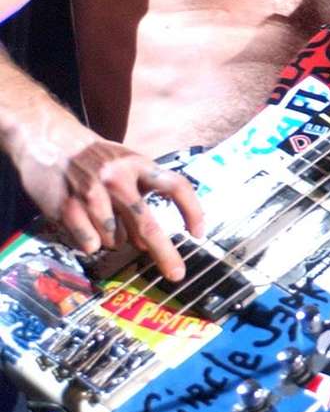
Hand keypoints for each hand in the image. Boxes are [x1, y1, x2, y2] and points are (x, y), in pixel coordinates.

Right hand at [5, 117, 202, 281]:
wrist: (47, 137)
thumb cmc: (95, 157)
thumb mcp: (126, 163)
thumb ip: (140, 195)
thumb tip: (146, 242)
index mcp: (138, 164)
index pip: (176, 186)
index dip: (192, 210)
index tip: (199, 233)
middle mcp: (118, 178)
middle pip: (147, 224)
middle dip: (164, 253)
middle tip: (177, 274)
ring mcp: (92, 193)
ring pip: (115, 239)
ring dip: (113, 240)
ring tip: (100, 219)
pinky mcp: (67, 206)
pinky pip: (90, 242)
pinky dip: (90, 241)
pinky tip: (83, 223)